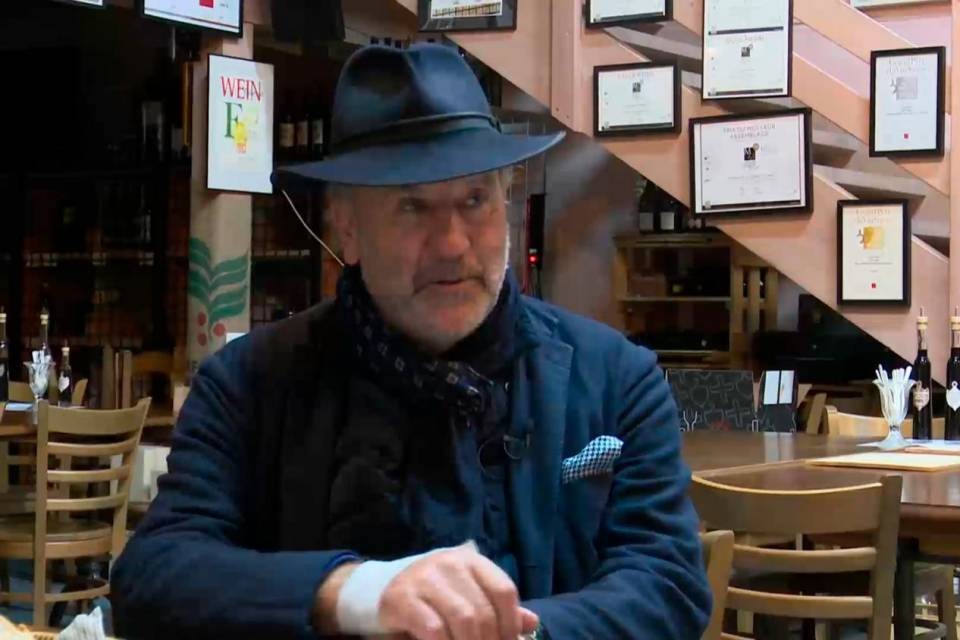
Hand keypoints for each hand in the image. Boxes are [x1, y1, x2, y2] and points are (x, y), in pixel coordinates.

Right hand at [378, 542, 538, 639]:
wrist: (381, 590)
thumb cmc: (433, 597)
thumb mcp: (467, 595)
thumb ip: (497, 608)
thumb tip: (531, 623)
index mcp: (471, 560)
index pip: (504, 590)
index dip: (511, 624)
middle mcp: (449, 563)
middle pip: (483, 610)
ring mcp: (425, 578)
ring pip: (463, 619)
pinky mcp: (401, 597)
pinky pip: (433, 629)